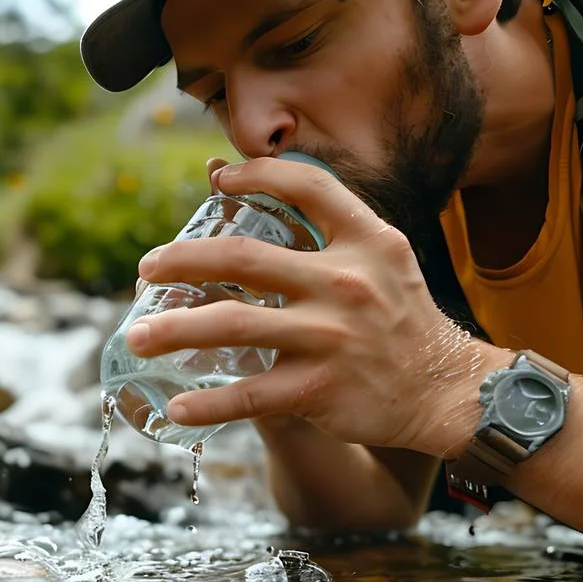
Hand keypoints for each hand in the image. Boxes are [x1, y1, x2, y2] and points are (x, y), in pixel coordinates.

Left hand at [126, 155, 512, 457]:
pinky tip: (175, 406)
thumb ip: (331, 226)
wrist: (445, 390)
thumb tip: (254, 187)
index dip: (256, 175)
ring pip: (232, 325)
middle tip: (145, 269)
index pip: (306, 186)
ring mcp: (329, 338)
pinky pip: (248, 395)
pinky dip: (207, 404)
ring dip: (174, 330)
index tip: (217, 179)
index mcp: (365, 240)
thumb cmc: (400, 318)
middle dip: (182, 260)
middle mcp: (345, 282)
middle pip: (243, 257)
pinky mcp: (318, 389)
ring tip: (136, 336)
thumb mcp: (383, 257)